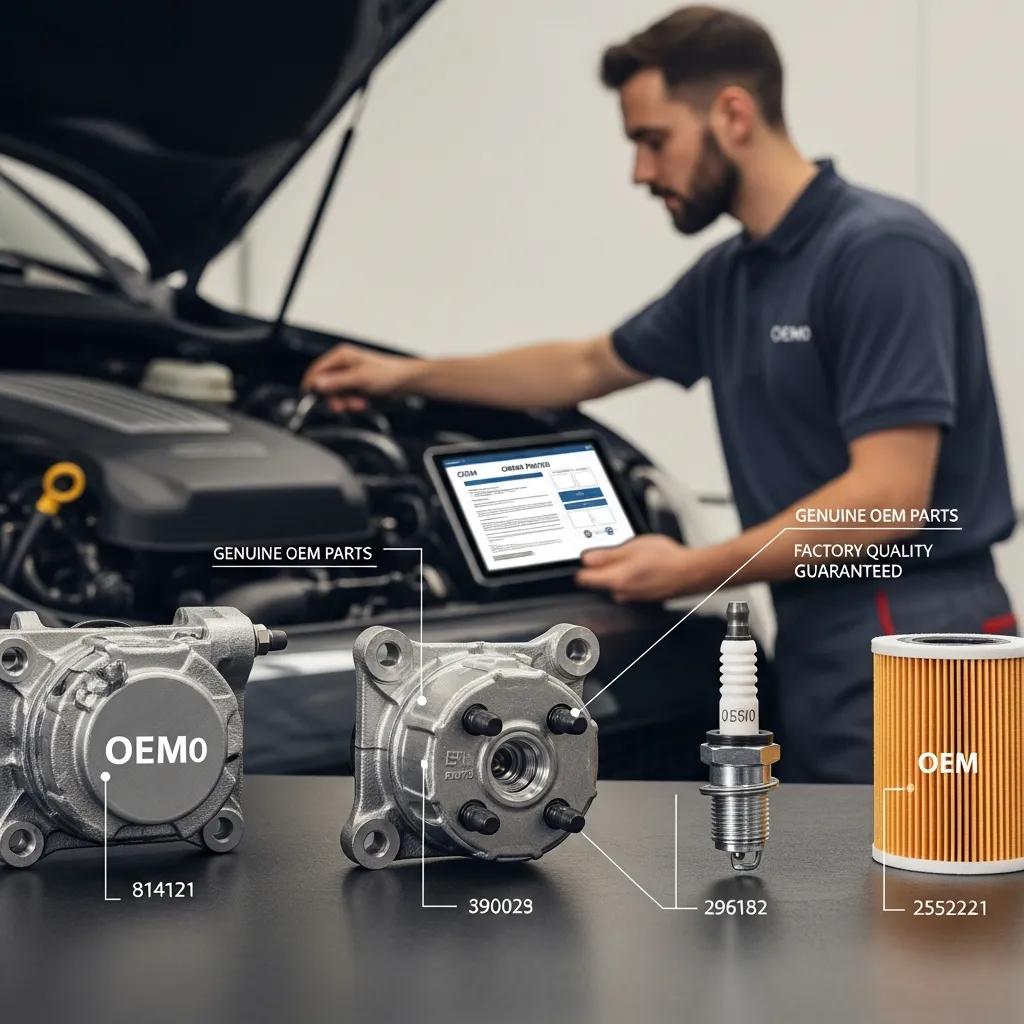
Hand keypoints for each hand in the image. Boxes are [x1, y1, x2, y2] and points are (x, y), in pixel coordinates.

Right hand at [301, 343, 422, 412]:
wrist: (406, 382)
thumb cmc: (388, 374)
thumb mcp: (360, 378)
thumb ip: (338, 382)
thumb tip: (318, 384)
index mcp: (342, 356)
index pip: (317, 369)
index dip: (312, 384)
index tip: (310, 398)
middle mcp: (343, 365)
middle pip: (325, 385)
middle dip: (334, 397)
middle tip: (343, 405)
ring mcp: (349, 377)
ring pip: (335, 394)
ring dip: (345, 402)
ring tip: (359, 403)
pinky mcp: (356, 387)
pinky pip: (346, 398)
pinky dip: (352, 404)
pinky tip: (363, 403)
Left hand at [575, 535, 702, 602]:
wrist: (692, 573)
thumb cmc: (667, 559)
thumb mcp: (632, 548)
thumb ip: (606, 555)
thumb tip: (586, 559)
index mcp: (615, 580)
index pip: (583, 579)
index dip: (583, 566)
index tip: (588, 558)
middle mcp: (621, 593)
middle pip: (598, 581)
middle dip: (603, 567)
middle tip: (617, 553)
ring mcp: (632, 597)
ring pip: (615, 583)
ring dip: (620, 571)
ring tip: (635, 559)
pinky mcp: (643, 597)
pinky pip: (629, 586)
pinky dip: (633, 577)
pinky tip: (646, 567)